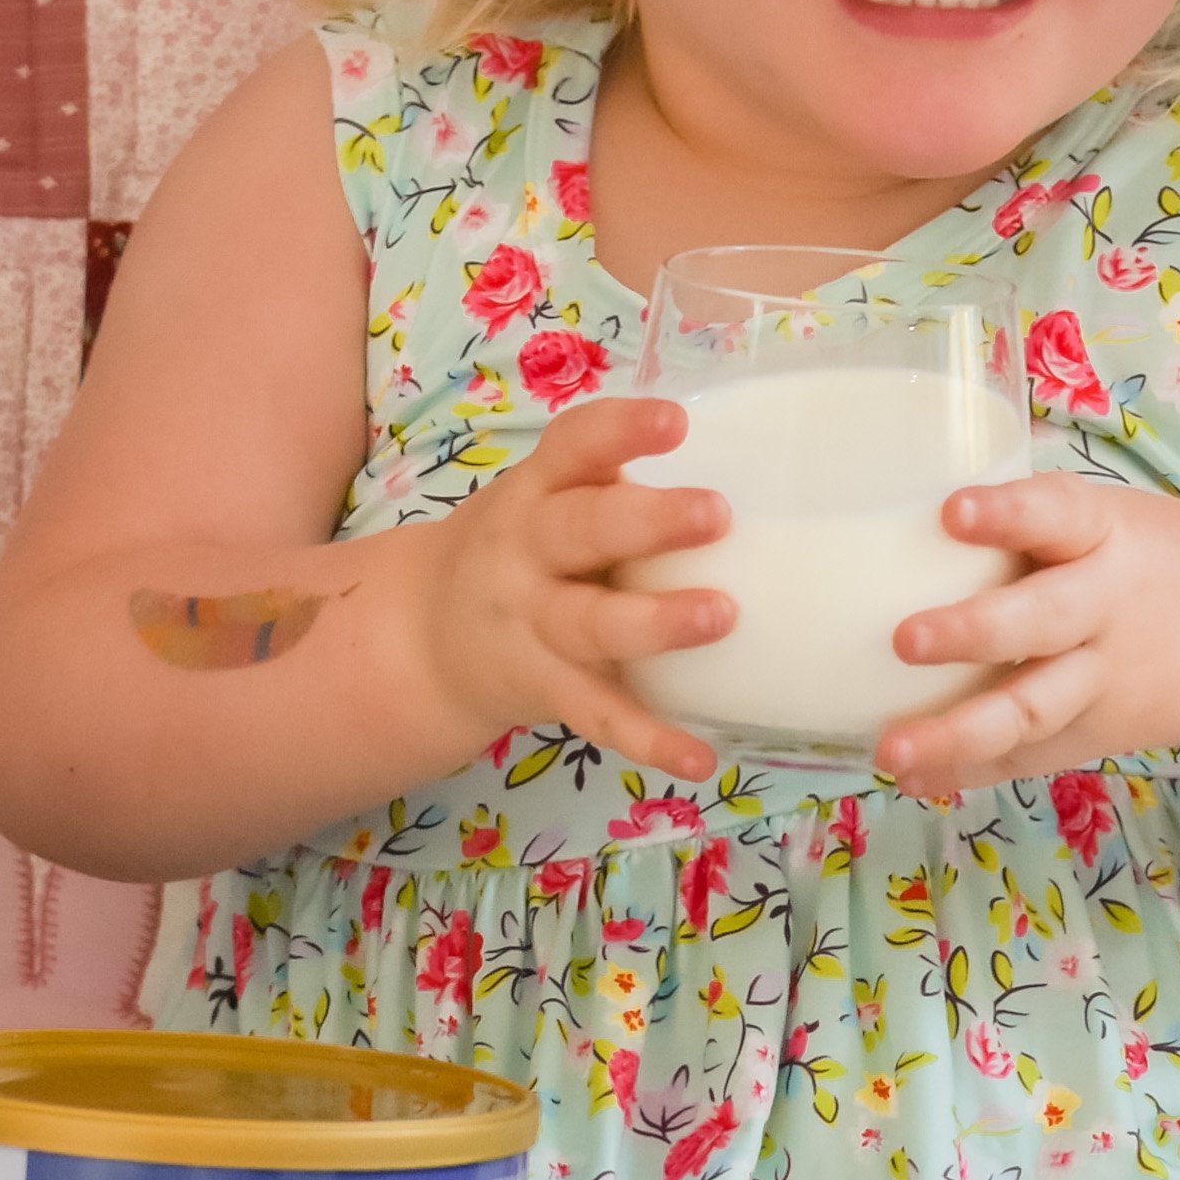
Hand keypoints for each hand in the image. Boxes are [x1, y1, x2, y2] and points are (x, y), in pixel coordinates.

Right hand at [415, 398, 730, 781]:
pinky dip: (649, 740)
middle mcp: (526, 554)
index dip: (619, 430)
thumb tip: (756, 476)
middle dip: (646, 522)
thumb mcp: (541, 502)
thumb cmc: (521, 553)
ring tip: (720, 616)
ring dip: (654, 622)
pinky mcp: (548, 689)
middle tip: (716, 514)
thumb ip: (611, 489)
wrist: (422, 639)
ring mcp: (533, 626)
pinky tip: (700, 758)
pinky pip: (600, 717)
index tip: (673, 422)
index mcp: (534, 492)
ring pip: (590, 625)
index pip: (572, 447)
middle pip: (578, 531)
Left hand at [875, 474, 1179, 795]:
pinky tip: (913, 779)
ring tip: (890, 750)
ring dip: (958, 733)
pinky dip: (969, 771)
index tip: (952, 511)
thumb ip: (1033, 519)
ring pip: (1032, 711)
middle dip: (975, 632)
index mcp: (1109, 536)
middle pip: (1045, 623)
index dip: (1008, 514)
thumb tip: (908, 496)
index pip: (1059, 515)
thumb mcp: (1115, 519)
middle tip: (905, 639)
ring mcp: (1103, 682)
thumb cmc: (1155, 563)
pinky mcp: (1094, 735)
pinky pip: (1028, 757)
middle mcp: (1107, 610)